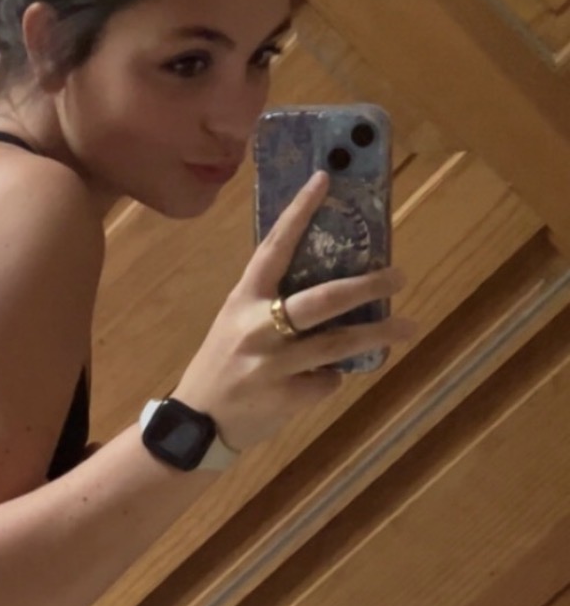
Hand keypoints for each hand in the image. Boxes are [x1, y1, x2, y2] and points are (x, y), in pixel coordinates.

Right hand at [172, 171, 416, 452]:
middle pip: (323, 300)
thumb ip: (270, 307)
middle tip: (398, 276)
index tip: (324, 180)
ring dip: (379, 334)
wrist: (195, 425)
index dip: (298, 213)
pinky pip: (326, 381)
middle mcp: (257, 328)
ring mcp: (272, 365)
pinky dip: (329, 380)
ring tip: (409, 327)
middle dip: (367, 286)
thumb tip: (330, 290)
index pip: (273, 248)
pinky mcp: (285, 397)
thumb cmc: (220, 367)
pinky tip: (316, 382)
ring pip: (338, 344)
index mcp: (242, 301)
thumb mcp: (235, 325)